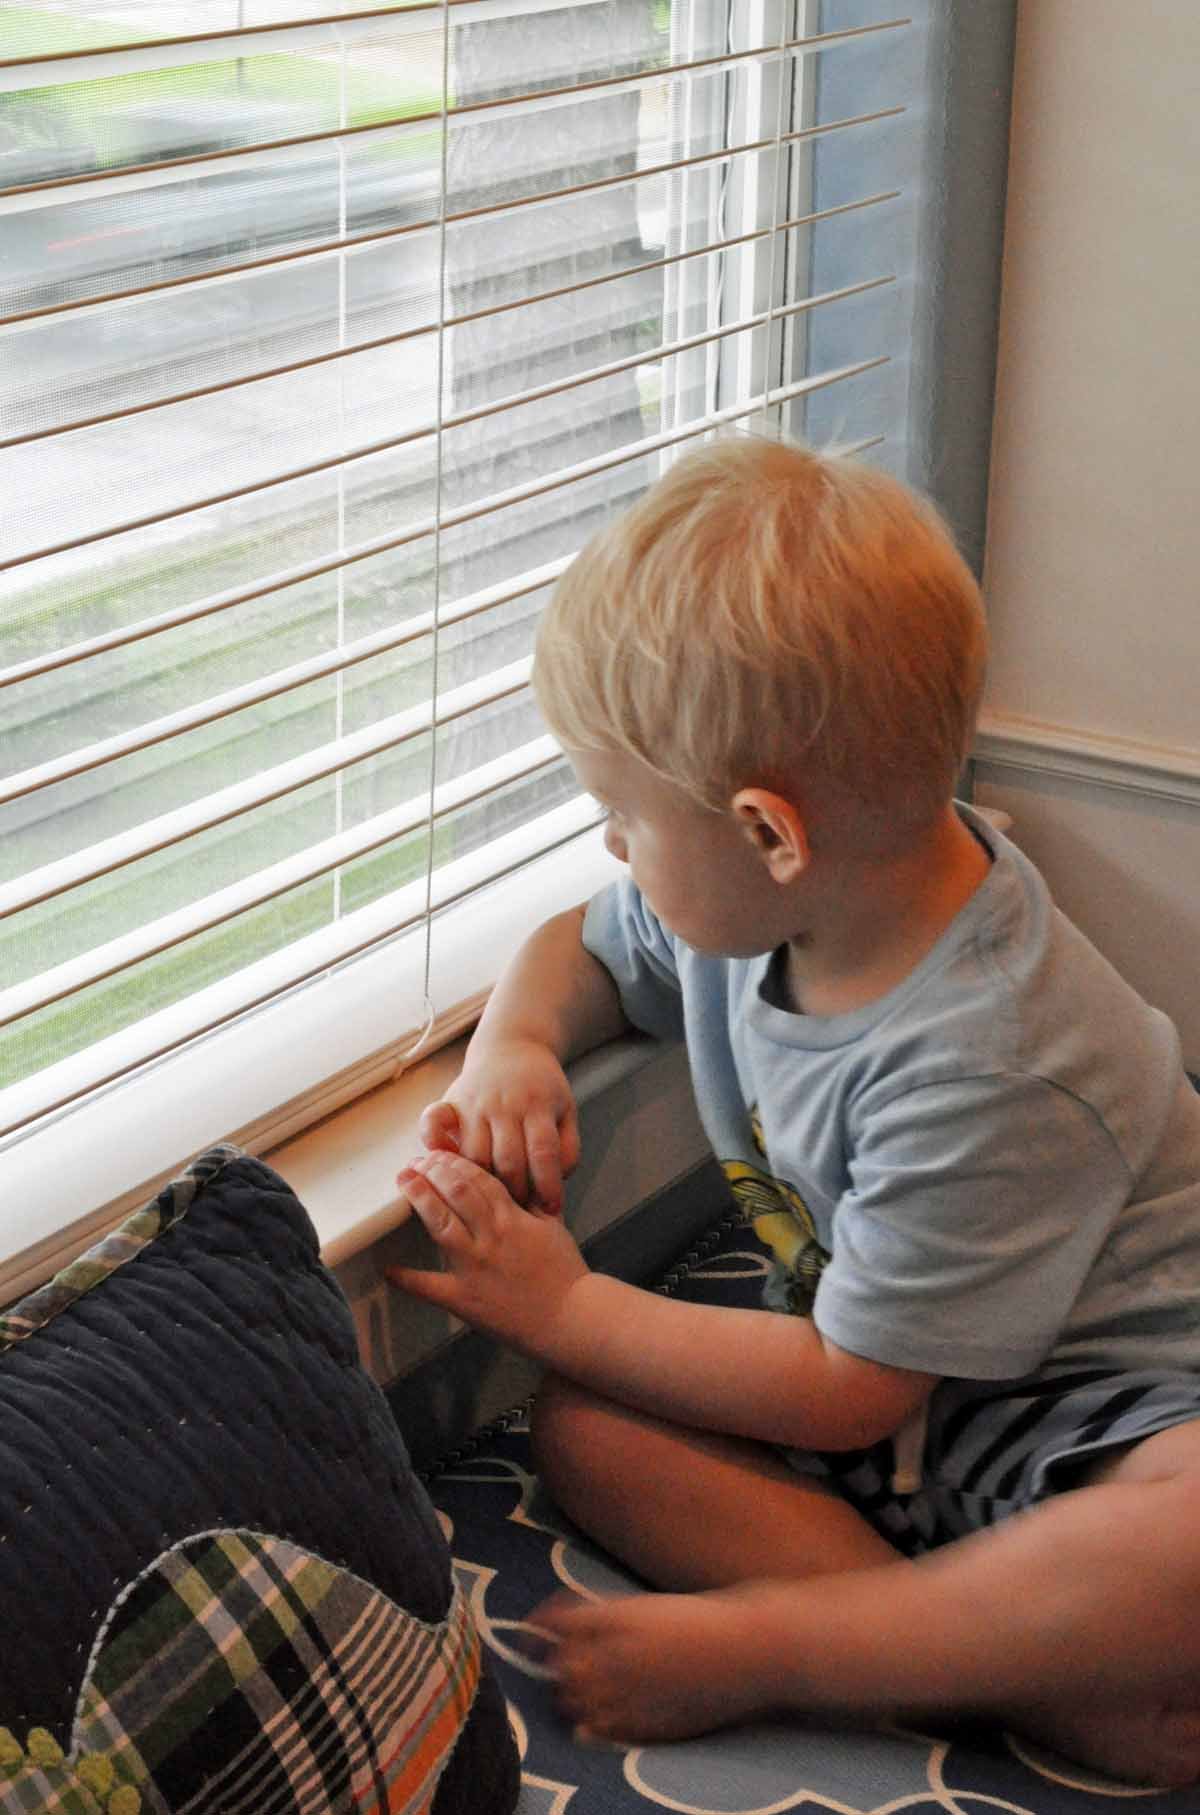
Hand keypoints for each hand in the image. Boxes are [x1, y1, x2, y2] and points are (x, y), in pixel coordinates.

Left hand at [386, 1150, 589, 1357]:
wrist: (571, 1318)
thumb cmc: (564, 1272)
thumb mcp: (553, 1228)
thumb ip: (533, 1204)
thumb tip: (521, 1183)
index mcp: (512, 1218)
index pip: (478, 1178)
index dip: (454, 1162)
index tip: (438, 1153)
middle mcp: (490, 1236)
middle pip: (455, 1192)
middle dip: (432, 1171)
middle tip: (415, 1162)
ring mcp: (474, 1266)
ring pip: (441, 1223)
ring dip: (420, 1199)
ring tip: (403, 1182)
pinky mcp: (464, 1298)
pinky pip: (430, 1287)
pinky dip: (407, 1278)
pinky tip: (388, 1269)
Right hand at [417, 1037, 579, 1211]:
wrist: (512, 1045)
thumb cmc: (541, 1086)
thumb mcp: (566, 1110)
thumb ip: (567, 1147)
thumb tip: (556, 1182)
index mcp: (537, 1105)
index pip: (543, 1153)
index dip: (548, 1186)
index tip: (550, 1208)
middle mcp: (504, 1105)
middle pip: (507, 1160)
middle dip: (516, 1192)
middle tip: (521, 1209)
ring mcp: (475, 1103)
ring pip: (474, 1155)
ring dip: (482, 1183)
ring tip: (492, 1199)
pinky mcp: (451, 1101)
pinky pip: (432, 1123)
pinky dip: (433, 1144)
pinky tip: (443, 1162)